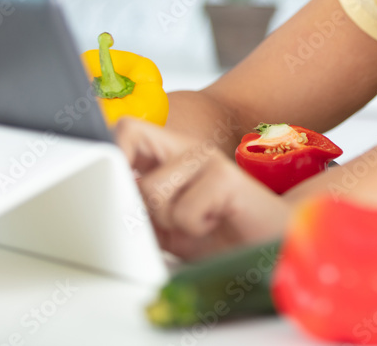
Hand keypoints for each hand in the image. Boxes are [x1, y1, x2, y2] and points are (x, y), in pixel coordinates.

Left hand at [114, 117, 289, 260]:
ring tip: (197, 223)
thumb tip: (106, 200)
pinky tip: (216, 224)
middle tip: (160, 219)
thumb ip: (139, 210)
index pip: (126, 131)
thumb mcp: (168, 227)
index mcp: (171, 157)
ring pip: (151, 190)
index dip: (109, 151)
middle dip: (133, 193)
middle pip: (129, 140)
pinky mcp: (225, 177)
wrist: (272, 245)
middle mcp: (189, 150)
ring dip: (168, 222)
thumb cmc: (222, 236)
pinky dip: (194, 230)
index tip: (104, 183)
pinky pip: (182, 213)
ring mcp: (208, 159)